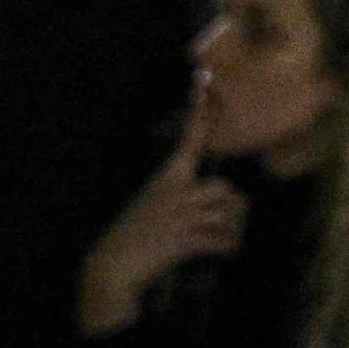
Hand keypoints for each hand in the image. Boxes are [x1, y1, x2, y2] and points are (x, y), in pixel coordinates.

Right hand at [81, 107, 247, 334]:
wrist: (113, 265)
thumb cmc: (132, 235)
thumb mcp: (151, 203)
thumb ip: (176, 196)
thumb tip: (205, 198)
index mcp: (167, 178)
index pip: (189, 139)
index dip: (200, 112)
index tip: (204, 81)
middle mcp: (177, 192)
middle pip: (223, 188)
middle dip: (235, 207)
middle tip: (232, 223)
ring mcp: (181, 216)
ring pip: (228, 214)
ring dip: (234, 230)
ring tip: (229, 240)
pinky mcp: (185, 240)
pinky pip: (223, 240)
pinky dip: (230, 248)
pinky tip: (226, 253)